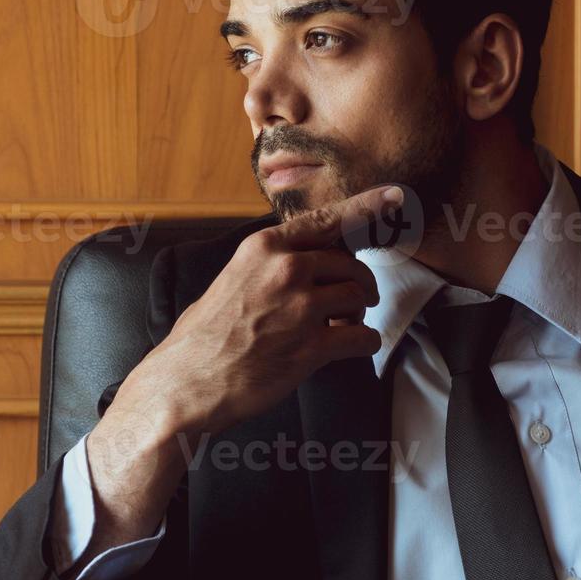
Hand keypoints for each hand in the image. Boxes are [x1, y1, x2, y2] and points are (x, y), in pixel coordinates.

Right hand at [75, 184, 401, 560]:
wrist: (185, 382)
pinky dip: (364, 344)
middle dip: (357, 284)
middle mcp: (286, 269)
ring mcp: (301, 307)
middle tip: (349, 303)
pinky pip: (364, 338)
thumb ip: (268, 266)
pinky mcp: (312, 346)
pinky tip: (350, 350)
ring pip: (360, 298)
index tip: (395, 196)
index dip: (366, 207)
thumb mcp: (232, 280)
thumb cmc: (202, 338)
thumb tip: (302, 263)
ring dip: (358, 314)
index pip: (327, 220)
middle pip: (350, 264)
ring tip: (339, 328)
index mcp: (265, 248)